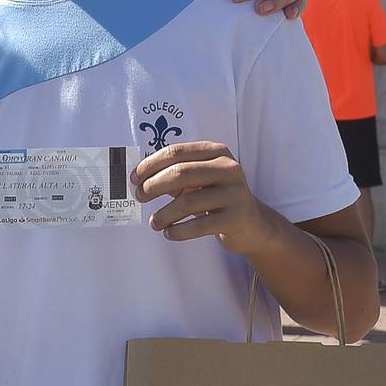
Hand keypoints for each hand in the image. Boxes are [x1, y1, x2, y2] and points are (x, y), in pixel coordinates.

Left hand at [133, 141, 279, 255]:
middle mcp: (228, 168)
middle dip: (153, 186)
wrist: (252, 224)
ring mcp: (234, 193)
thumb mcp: (199, 179)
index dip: (150, 165)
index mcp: (216, 152)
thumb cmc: (216, 197)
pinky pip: (199, 225)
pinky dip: (178, 231)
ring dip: (163, 214)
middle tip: (139, 197)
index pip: (175, 152)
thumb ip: (174, 174)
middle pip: (180, 173)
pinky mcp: (235, 218)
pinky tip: (169, 233)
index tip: (134, 179)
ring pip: (187, 202)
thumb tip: (139, 180)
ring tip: (154, 223)